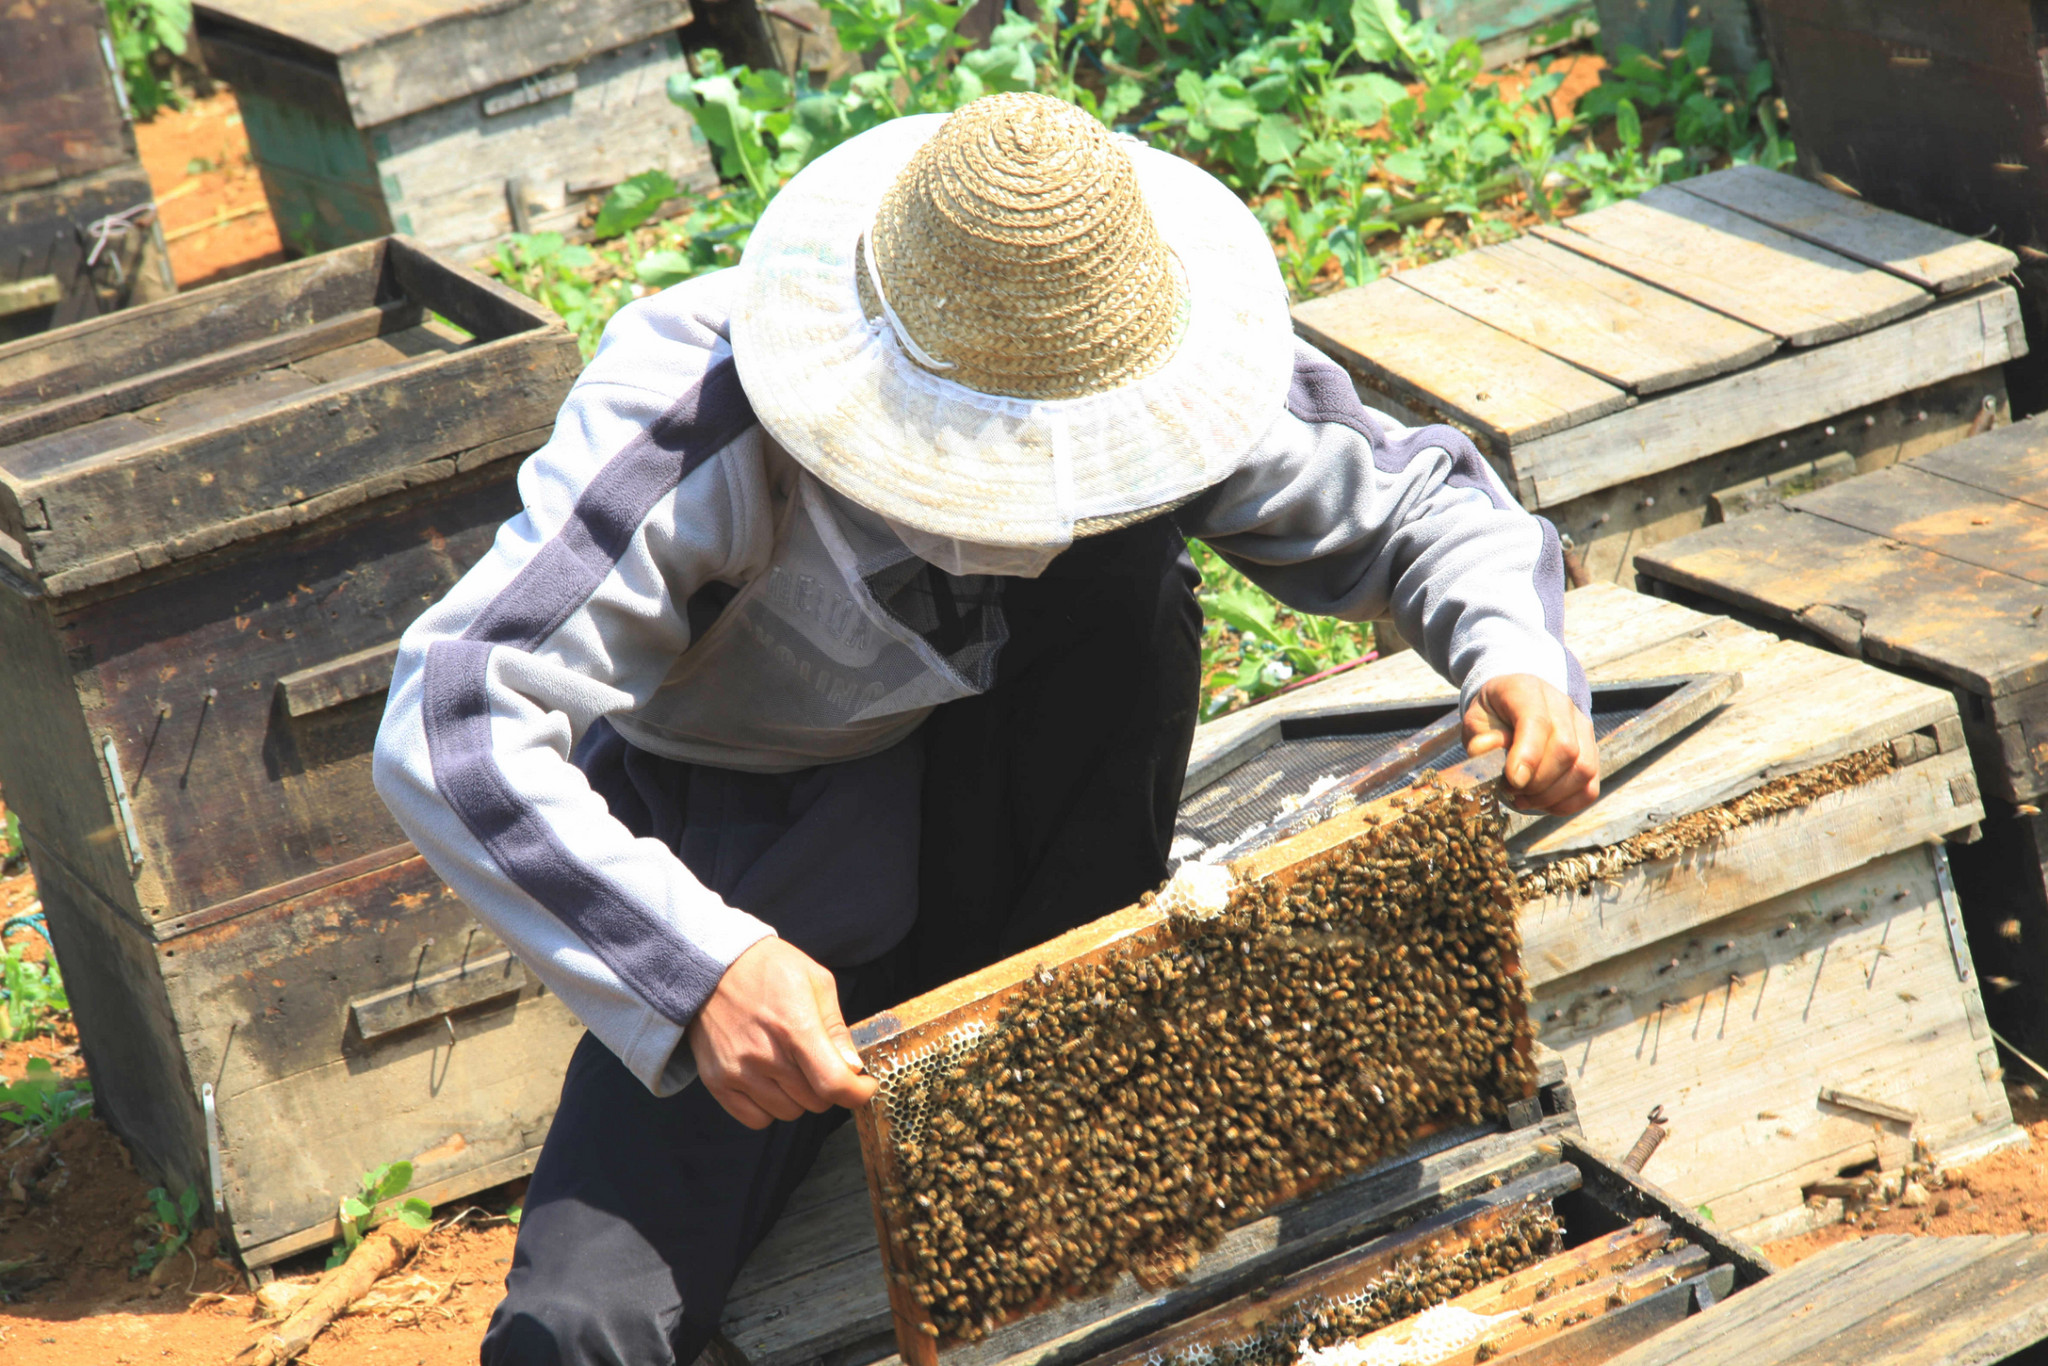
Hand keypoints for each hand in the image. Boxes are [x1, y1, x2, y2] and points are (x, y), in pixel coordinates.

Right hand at [687, 938, 877, 1128]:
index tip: (863, 1086)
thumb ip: (837, 1028)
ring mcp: (738, 1071)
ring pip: (788, 1113)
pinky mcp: (717, 1081)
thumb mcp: (816, 981)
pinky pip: (756, 1119)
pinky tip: (770, 1082)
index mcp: (795, 1026)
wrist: (712, 965)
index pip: (833, 1082)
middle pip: (815, 1102)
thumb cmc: (768, 968)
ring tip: (791, 1067)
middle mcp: (765, 1054)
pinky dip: (769, 1108)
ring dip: (798, 1098)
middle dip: (828, 1088)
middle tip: (821, 1065)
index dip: (857, 1093)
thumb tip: (853, 1068)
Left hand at [1463, 674, 1599, 816]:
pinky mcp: (1591, 752)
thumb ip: (1480, 736)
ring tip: (1524, 798)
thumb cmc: (1492, 717)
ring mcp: (1582, 728)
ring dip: (1551, 795)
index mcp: (1527, 691)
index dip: (1528, 756)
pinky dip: (1566, 804)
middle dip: (1537, 782)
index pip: (1538, 722)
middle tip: (1511, 790)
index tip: (1513, 781)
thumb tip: (1483, 751)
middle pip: (1566, 749)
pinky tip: (1542, 803)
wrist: (1512, 707)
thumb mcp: (1476, 720)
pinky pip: (1590, 787)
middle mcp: (1562, 706)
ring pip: (1583, 770)